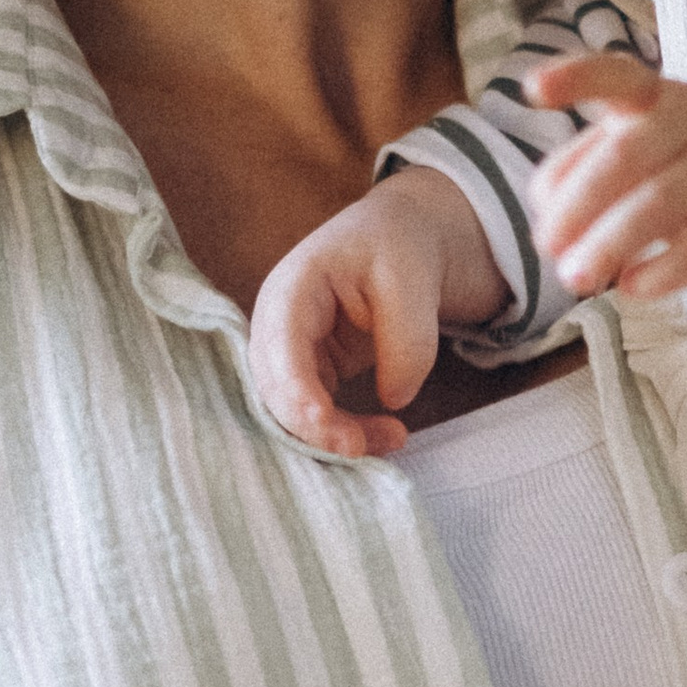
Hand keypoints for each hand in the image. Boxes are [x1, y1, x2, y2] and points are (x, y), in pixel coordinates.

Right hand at [247, 168, 508, 456]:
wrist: (401, 239)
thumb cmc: (398, 248)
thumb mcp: (411, 282)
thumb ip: (406, 342)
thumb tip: (394, 399)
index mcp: (292, 287)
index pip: (279, 345)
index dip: (296, 390)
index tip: (326, 424)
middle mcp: (277, 324)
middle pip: (275, 388)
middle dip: (315, 426)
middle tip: (363, 447)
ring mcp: (289, 352)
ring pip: (293, 410)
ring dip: (335, 436)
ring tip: (394, 439)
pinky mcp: (309, 374)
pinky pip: (316, 415)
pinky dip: (346, 431)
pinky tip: (386, 435)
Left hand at [525, 53, 686, 297]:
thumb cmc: (681, 165)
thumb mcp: (635, 148)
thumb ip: (580, 166)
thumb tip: (545, 204)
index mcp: (655, 98)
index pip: (617, 76)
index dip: (577, 78)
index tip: (534, 89)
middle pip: (629, 154)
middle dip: (580, 202)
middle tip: (547, 246)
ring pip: (663, 202)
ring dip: (610, 243)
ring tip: (575, 278)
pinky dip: (662, 271)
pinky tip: (630, 287)